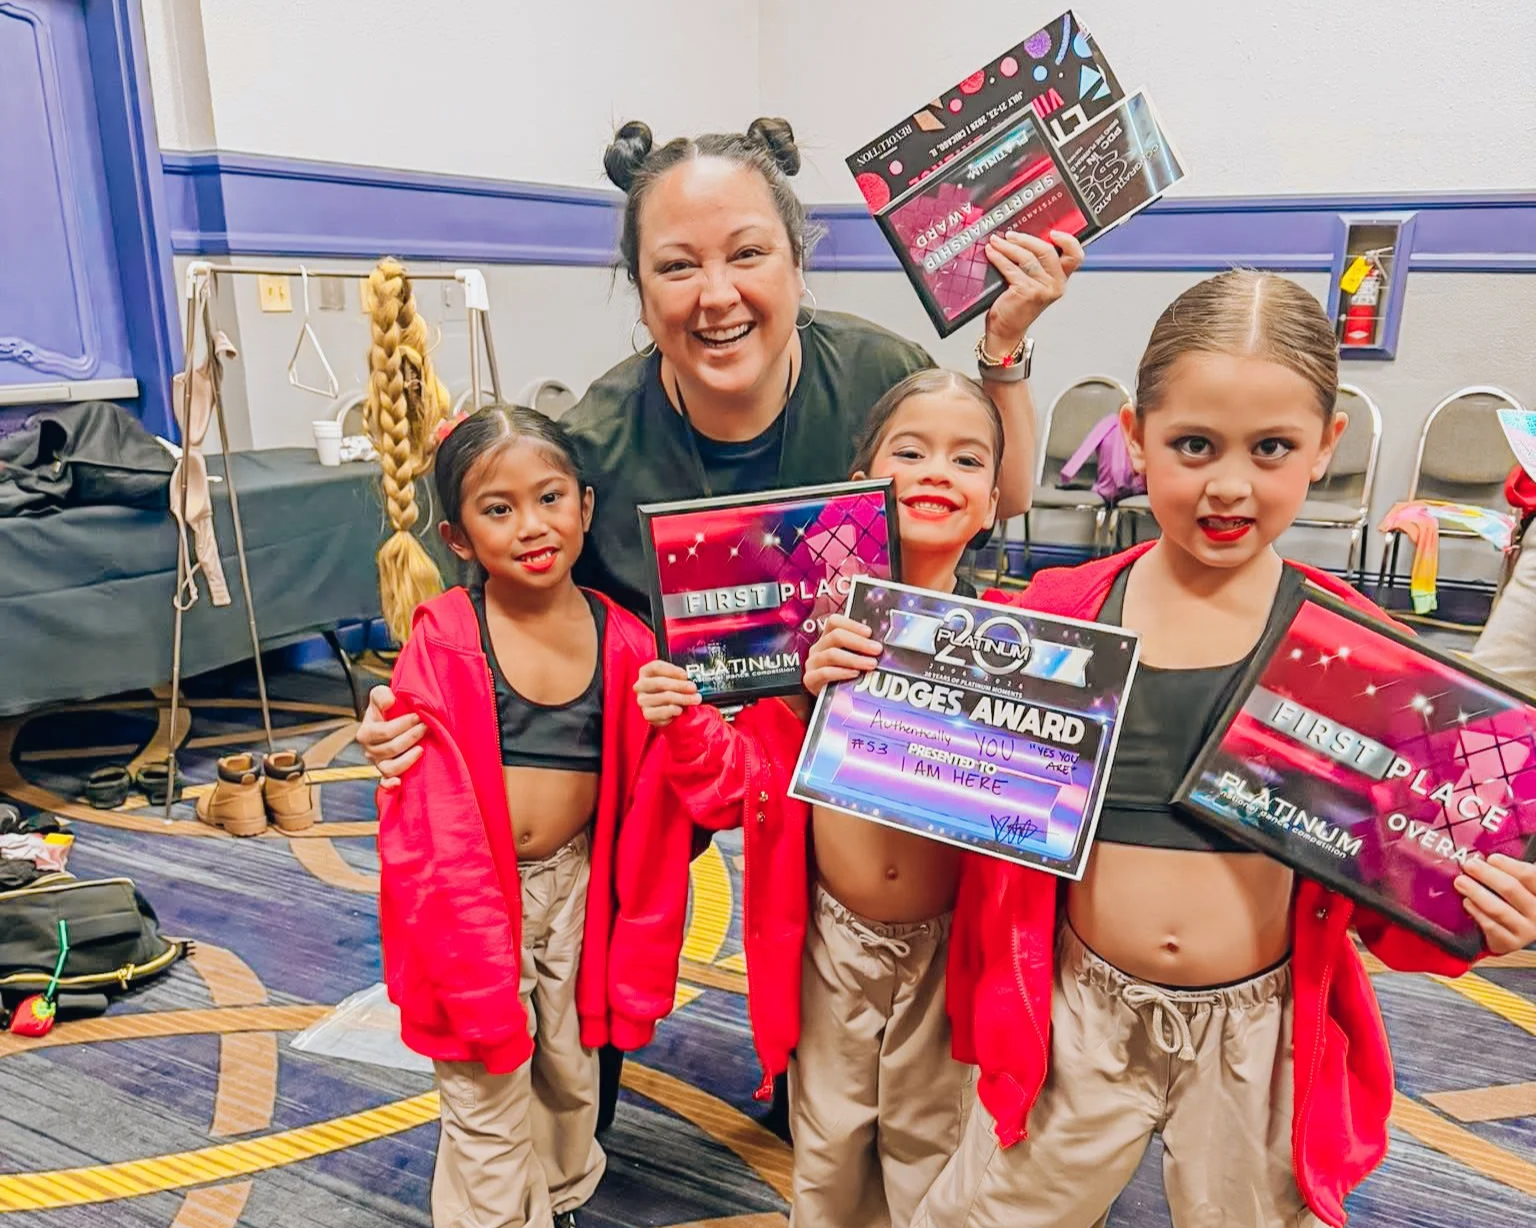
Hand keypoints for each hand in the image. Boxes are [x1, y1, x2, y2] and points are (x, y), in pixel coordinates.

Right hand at [356, 685, 424, 788]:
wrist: (394, 719)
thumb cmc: (388, 706)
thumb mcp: (381, 695)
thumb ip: (381, 695)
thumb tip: (389, 701)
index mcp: (365, 733)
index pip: (385, 732)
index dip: (404, 724)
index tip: (419, 715)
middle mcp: (369, 751)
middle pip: (391, 749)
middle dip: (411, 736)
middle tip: (427, 726)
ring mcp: (378, 764)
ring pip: (390, 768)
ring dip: (408, 759)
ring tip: (422, 748)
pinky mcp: (388, 773)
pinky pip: (386, 783)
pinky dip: (390, 785)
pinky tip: (399, 783)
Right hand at [634, 661, 701, 726]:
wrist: (664, 708)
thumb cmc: (669, 689)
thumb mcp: (673, 678)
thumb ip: (679, 676)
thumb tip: (692, 679)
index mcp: (645, 672)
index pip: (656, 667)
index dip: (672, 670)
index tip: (686, 675)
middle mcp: (640, 686)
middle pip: (660, 683)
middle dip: (680, 685)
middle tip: (694, 688)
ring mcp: (642, 700)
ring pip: (663, 698)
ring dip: (682, 699)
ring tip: (694, 700)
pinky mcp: (647, 714)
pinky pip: (662, 712)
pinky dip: (673, 711)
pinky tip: (680, 709)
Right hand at [804, 615, 881, 696]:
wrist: (828, 699)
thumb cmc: (842, 676)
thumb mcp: (851, 658)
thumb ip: (861, 649)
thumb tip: (880, 644)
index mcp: (827, 638)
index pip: (834, 622)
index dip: (852, 625)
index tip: (869, 633)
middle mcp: (818, 648)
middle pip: (835, 636)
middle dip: (859, 642)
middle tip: (876, 649)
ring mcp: (812, 663)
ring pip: (831, 654)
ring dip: (854, 659)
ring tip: (870, 664)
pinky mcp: (810, 680)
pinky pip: (825, 673)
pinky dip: (842, 672)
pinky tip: (855, 674)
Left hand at [981, 229, 1082, 356]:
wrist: (1006, 329)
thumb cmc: (1017, 305)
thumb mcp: (1033, 282)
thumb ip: (1036, 263)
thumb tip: (1023, 237)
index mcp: (1060, 278)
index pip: (1075, 256)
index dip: (1067, 241)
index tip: (1053, 232)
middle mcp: (1055, 284)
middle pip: (1047, 251)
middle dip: (1026, 239)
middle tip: (1010, 235)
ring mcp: (1042, 289)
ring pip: (1027, 257)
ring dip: (1008, 246)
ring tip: (996, 242)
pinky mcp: (1026, 292)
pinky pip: (1011, 268)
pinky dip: (999, 258)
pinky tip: (991, 253)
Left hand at [1455, 854, 1535, 954]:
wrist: (1513, 932)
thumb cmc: (1514, 902)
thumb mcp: (1519, 885)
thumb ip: (1510, 872)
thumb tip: (1486, 858)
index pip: (1530, 876)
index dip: (1510, 865)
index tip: (1491, 858)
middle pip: (1511, 889)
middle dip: (1487, 874)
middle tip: (1469, 865)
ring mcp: (1526, 930)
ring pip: (1499, 909)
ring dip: (1476, 892)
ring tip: (1461, 882)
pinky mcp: (1510, 943)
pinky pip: (1490, 925)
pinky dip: (1476, 912)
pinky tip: (1467, 902)